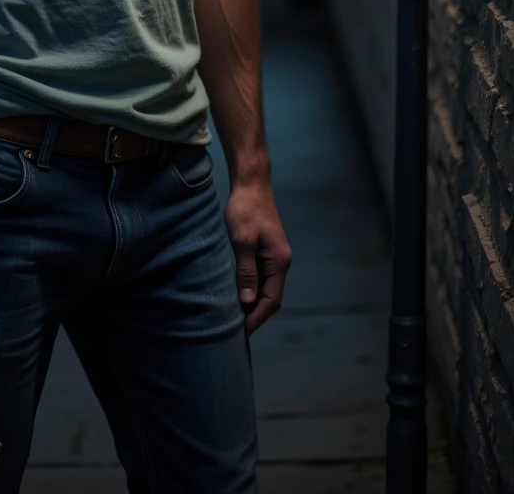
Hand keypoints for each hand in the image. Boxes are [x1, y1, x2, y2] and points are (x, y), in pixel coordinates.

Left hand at [224, 176, 291, 334]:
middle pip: (270, 296)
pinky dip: (249, 287)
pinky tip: (236, 291)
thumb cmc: (246, 208)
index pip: (271, 300)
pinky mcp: (264, 248)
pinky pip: (259, 275)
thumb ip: (246, 271)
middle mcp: (280, 261)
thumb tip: (248, 301)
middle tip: (234, 329)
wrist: (251, 182)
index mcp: (279, 261)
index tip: (242, 332)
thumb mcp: (242, 240)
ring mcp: (273, 254)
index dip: (257, 317)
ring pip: (264, 286)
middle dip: (255, 314)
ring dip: (251, 301)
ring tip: (233, 315)